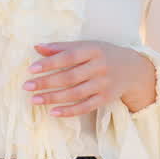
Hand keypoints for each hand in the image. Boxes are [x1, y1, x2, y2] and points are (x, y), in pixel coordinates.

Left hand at [23, 41, 156, 116]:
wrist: (132, 69)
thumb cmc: (102, 54)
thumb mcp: (86, 46)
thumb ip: (62, 47)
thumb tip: (37, 47)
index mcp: (93, 50)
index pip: (69, 57)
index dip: (50, 63)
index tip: (31, 69)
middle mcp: (100, 67)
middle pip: (70, 77)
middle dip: (47, 82)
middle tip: (27, 86)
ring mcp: (103, 84)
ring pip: (75, 93)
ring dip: (53, 98)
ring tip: (34, 100)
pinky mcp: (105, 99)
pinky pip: (85, 107)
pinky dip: (69, 111)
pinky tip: (53, 112)